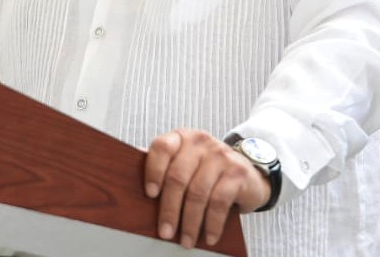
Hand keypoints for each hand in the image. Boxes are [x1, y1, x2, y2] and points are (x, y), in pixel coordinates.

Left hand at [144, 129, 270, 248]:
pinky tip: (209, 236)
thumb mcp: (186, 161)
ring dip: (190, 223)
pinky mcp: (237, 173)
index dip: (153, 170)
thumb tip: (130, 180)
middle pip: (178, 177)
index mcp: (182, 138)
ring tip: (186, 240)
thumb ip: (164, 166)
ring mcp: (220, 156)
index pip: (162, 147)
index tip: (150, 194)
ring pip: (198, 193)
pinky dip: (212, 223)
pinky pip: (220, 202)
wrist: (248, 171)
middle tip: (165, 232)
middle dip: (169, 210)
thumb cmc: (207, 169)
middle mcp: (200, 143)